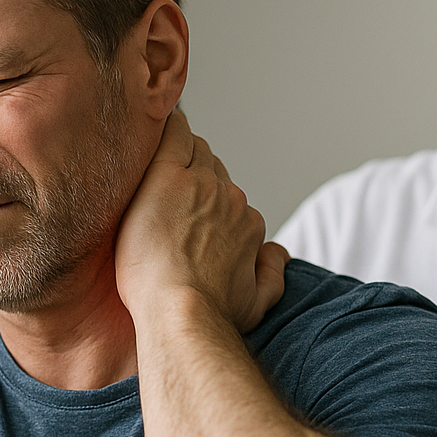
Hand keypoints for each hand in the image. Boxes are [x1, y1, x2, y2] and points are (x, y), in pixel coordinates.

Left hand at [116, 111, 287, 332]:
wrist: (181, 312)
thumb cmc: (213, 314)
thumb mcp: (258, 302)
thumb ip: (273, 273)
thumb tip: (278, 253)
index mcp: (248, 222)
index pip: (229, 198)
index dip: (208, 203)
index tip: (189, 213)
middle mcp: (229, 197)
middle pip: (213, 169)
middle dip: (195, 175)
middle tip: (170, 192)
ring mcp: (199, 183)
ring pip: (194, 150)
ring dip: (181, 153)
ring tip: (159, 164)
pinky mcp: (167, 177)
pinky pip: (173, 135)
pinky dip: (169, 127)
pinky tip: (158, 123)